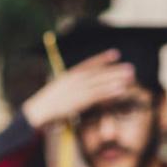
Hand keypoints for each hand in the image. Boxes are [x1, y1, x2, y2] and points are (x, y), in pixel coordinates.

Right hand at [21, 51, 135, 130]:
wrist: (36, 112)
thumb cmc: (46, 106)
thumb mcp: (57, 93)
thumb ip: (69, 89)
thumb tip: (80, 88)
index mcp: (67, 77)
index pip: (87, 65)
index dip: (102, 58)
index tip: (116, 53)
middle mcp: (73, 81)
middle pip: (97, 73)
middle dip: (114, 69)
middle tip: (130, 68)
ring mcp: (76, 90)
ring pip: (99, 82)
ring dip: (115, 78)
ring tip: (130, 76)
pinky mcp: (78, 101)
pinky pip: (97, 94)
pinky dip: (109, 91)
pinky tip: (121, 89)